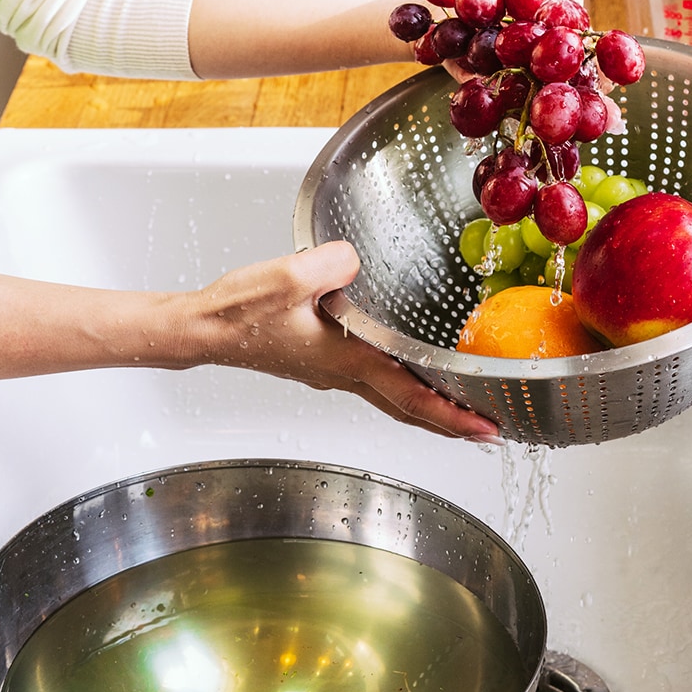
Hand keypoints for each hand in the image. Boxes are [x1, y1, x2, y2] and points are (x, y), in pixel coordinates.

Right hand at [190, 241, 501, 441]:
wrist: (202, 327)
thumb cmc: (238, 311)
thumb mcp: (288, 277)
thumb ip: (332, 264)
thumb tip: (359, 260)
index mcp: (346, 359)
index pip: (410, 395)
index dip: (452, 416)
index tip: (486, 430)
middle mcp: (342, 372)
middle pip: (408, 408)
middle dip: (450, 423)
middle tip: (488, 430)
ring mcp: (330, 370)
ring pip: (392, 397)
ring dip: (429, 406)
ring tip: (459, 406)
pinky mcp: (319, 359)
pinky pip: (374, 380)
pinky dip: (403, 386)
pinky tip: (406, 371)